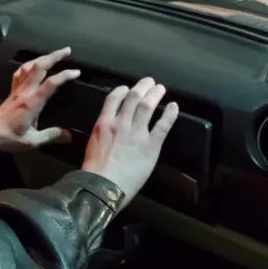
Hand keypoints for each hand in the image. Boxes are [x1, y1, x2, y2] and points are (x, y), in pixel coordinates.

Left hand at [0, 47, 80, 154]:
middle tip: (67, 50)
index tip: (77, 72)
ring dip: (42, 57)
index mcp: (32, 102)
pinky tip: (33, 64)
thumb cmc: (9, 138)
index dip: (65, 75)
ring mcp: (17, 89)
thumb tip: (69, 135)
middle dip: (54, 56)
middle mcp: (25, 91)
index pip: (51, 83)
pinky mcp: (12, 91)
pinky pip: (20, 72)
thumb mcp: (32, 141)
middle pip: (40, 66)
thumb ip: (51, 136)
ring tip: (54, 54)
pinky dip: (29, 65)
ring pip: (29, 66)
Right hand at [81, 77, 177, 209]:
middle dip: (142, 86)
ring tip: (161, 88)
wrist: (102, 186)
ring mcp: (137, 133)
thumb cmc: (94, 170)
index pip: (114, 98)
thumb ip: (103, 133)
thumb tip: (109, 130)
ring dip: (155, 95)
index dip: (122, 90)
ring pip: (147, 106)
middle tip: (149, 81)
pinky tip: (174, 106)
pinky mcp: (151, 145)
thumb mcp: (93, 144)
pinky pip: (162, 125)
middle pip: (134, 97)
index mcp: (104, 123)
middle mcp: (121, 123)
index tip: (127, 88)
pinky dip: (170, 114)